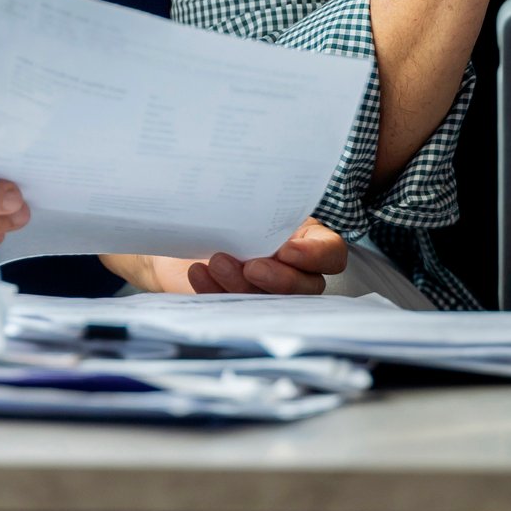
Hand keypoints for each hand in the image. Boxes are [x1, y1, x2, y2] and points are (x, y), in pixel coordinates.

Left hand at [104, 217, 348, 294]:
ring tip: (216, 261)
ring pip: (270, 301)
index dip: (316, 256)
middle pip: (307, 286)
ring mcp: (266, 292)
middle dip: (280, 279)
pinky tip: (198, 272)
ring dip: (242, 284)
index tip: (287, 250)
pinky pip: (234, 308)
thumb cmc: (223, 208)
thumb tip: (260, 212)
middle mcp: (293, 269)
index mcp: (306, 238)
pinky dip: (214, 291)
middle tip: (252, 266)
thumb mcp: (246, 203)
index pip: (331, 254)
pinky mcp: (237, 307)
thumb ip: (261, 212)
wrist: (179, 227)